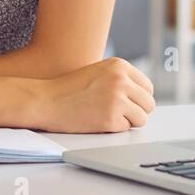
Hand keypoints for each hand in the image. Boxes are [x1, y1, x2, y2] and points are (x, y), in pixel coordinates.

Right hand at [37, 57, 154, 132]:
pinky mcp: (110, 119)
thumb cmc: (70, 88)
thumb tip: (145, 96)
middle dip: (136, 111)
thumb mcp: (99, 72)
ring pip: (142, 118)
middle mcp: (121, 80)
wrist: (46, 100)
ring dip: (128, 121)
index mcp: (120, 66)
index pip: (147, 87)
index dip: (138, 98)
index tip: (127, 103)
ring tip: (108, 116)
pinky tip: (98, 121)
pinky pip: (126, 128)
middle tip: (118, 113)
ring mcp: (117, 99)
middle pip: (148, 103)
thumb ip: (121, 79)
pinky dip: (114, 128)